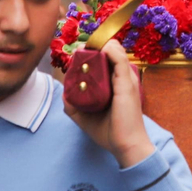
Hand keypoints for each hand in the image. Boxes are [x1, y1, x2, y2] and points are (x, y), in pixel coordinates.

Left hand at [63, 40, 155, 167]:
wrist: (126, 145)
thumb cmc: (110, 132)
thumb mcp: (86, 117)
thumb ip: (74, 106)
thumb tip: (64, 94)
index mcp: (118, 83)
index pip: (108, 59)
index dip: (93, 53)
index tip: (77, 55)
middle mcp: (124, 77)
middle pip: (111, 51)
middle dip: (93, 47)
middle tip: (78, 52)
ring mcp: (126, 78)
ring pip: (115, 50)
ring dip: (99, 45)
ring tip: (83, 52)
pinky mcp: (127, 82)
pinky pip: (118, 58)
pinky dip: (108, 50)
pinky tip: (96, 51)